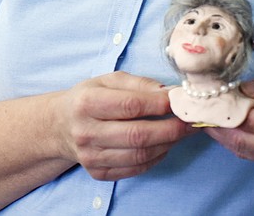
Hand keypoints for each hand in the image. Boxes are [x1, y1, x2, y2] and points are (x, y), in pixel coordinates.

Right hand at [55, 71, 193, 180]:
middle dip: (172, 129)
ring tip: (182, 132)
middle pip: (138, 135)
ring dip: (168, 144)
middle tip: (192, 121)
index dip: (160, 104)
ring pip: (139, 155)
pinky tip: (164, 145)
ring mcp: (90, 156)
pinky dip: (155, 158)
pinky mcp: (97, 172)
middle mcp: (86, 132)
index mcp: (88, 103)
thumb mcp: (109, 80)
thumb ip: (140, 83)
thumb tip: (168, 92)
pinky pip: (134, 169)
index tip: (181, 100)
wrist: (60, 125)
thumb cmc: (90, 97)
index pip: (131, 105)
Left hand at [205, 67, 253, 164]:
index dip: (223, 108)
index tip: (205, 93)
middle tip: (195, 106)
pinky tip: (229, 123)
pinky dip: (237, 140)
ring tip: (205, 113)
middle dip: (215, 124)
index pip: (247, 119)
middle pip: (240, 140)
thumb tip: (243, 89)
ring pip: (244, 150)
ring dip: (223, 134)